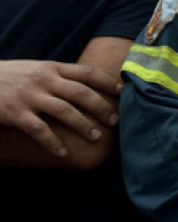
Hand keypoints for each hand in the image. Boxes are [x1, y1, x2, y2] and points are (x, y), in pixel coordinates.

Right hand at [0, 59, 119, 157]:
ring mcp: (30, 96)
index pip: (87, 73)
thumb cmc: (9, 76)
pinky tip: (63, 153)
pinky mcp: (15, 113)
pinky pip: (39, 130)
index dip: (108, 82)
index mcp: (51, 68)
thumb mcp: (35, 69)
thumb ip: (58, 76)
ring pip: (65, 111)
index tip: (123, 92)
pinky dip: (53, 142)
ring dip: (84, 125)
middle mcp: (44, 80)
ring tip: (97, 138)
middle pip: (82, 93)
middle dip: (101, 108)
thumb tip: (86, 87)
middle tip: (115, 121)